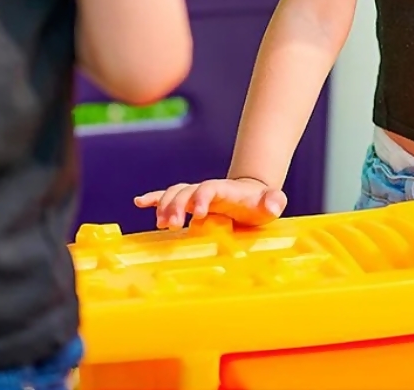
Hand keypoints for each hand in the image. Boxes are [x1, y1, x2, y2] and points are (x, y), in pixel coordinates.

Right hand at [134, 177, 286, 228]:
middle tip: (171, 224)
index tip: (197, 213)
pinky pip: (167, 197)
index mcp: (224, 190)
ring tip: (160, 224)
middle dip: (176, 205)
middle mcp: (206, 190)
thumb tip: (275, 203)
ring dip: (164, 205)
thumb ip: (274, 201)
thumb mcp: (271, 203)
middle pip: (186, 191)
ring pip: (174, 194)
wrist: (250, 198)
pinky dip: (153, 198)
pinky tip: (138, 202)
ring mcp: (195, 196)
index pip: (209, 188)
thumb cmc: (259, 204)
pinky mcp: (188, 203)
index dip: (202, 197)